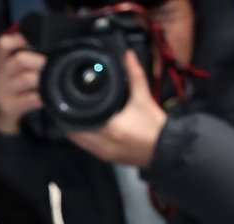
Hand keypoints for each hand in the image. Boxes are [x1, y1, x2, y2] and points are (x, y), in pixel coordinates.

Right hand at [0, 32, 45, 134]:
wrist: (0, 118)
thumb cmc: (11, 88)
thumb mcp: (10, 71)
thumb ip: (20, 54)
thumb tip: (37, 38)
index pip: (3, 44)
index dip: (18, 40)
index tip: (29, 44)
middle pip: (20, 60)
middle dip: (39, 61)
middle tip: (50, 65)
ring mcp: (3, 93)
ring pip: (28, 79)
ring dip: (42, 78)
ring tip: (50, 80)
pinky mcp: (10, 107)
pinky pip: (32, 99)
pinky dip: (43, 96)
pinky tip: (46, 97)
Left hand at [66, 50, 166, 167]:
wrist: (168, 148)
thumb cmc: (155, 126)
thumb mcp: (143, 98)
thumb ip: (134, 75)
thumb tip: (127, 55)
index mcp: (110, 128)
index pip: (78, 122)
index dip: (69, 114)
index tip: (66, 104)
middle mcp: (104, 144)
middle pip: (74, 134)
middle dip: (70, 122)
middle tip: (69, 109)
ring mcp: (105, 154)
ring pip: (80, 144)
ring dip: (77, 132)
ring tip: (76, 118)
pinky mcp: (108, 159)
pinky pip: (89, 149)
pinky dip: (86, 140)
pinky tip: (89, 130)